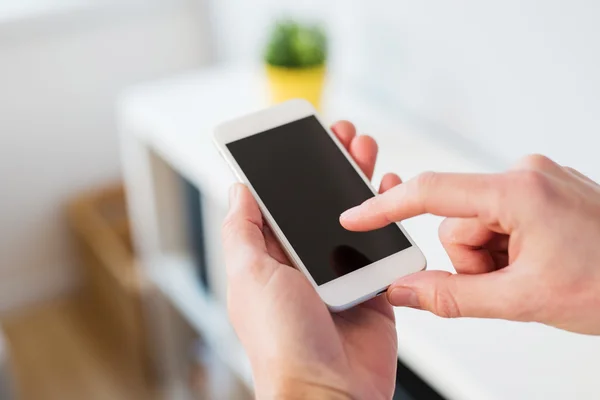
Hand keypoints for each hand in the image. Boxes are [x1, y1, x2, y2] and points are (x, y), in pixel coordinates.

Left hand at [222, 121, 401, 398]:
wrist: (329, 391)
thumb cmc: (283, 341)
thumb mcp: (250, 276)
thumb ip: (243, 230)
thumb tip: (239, 190)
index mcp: (270, 259)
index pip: (278, 203)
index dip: (289, 170)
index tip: (300, 140)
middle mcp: (303, 264)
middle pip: (318, 204)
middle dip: (329, 167)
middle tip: (340, 135)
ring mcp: (338, 274)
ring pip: (352, 219)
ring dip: (359, 182)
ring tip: (365, 150)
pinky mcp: (371, 286)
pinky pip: (381, 245)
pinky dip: (388, 218)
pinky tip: (390, 193)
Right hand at [341, 154, 599, 334]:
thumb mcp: (525, 300)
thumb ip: (453, 296)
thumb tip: (404, 291)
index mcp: (518, 191)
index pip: (431, 193)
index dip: (385, 206)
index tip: (355, 216)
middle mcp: (525, 174)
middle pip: (456, 221)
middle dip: (471, 259)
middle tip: (508, 282)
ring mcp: (535, 180)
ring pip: (476, 224)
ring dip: (489, 256)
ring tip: (528, 273)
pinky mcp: (541, 190)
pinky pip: (498, 218)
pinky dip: (504, 245)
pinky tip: (536, 259)